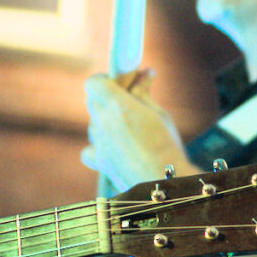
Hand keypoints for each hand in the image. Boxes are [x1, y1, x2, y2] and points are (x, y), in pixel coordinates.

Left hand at [80, 67, 192, 190]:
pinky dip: (99, 146)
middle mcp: (102, 122)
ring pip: (95, 124)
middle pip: (93, 101)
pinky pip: (90, 149)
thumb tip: (145, 73)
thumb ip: (144, 92)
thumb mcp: (158, 113)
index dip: (107, 79)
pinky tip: (113, 148)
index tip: (124, 81)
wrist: (162, 182)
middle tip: (131, 100)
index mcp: (116, 104)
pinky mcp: (100, 161)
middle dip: (109, 97)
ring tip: (131, 129)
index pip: (94, 83)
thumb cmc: (165, 146)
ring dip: (108, 121)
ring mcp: (98, 142)